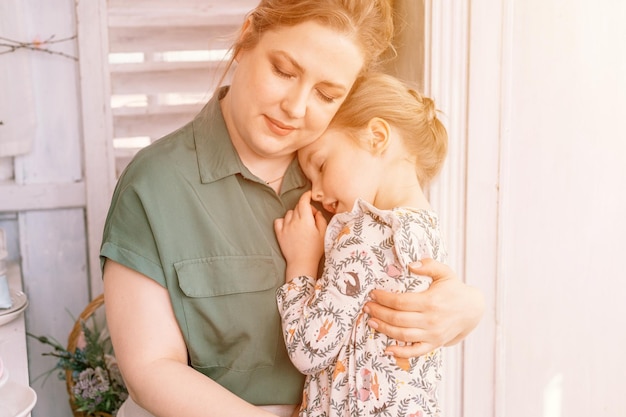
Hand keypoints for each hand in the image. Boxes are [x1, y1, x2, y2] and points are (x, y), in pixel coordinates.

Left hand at [274, 191, 326, 279]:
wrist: (302, 263)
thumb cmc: (315, 250)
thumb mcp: (324, 234)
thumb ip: (321, 219)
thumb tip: (316, 212)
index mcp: (306, 220)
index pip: (303, 201)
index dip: (306, 195)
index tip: (309, 194)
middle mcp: (294, 221)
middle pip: (297, 206)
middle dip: (305, 207)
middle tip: (311, 217)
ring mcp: (285, 227)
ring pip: (289, 213)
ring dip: (295, 214)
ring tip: (301, 224)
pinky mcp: (279, 234)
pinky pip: (278, 221)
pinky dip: (283, 221)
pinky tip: (289, 226)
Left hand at [364, 258, 484, 357]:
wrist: (472, 309)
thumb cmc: (454, 289)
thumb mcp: (445, 272)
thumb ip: (429, 265)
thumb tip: (411, 265)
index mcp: (431, 302)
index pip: (400, 302)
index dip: (383, 298)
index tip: (373, 293)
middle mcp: (431, 320)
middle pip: (397, 318)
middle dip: (379, 312)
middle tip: (367, 306)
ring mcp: (432, 335)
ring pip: (402, 335)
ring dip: (384, 329)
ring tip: (371, 320)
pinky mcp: (434, 344)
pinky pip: (415, 352)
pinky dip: (400, 352)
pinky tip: (387, 349)